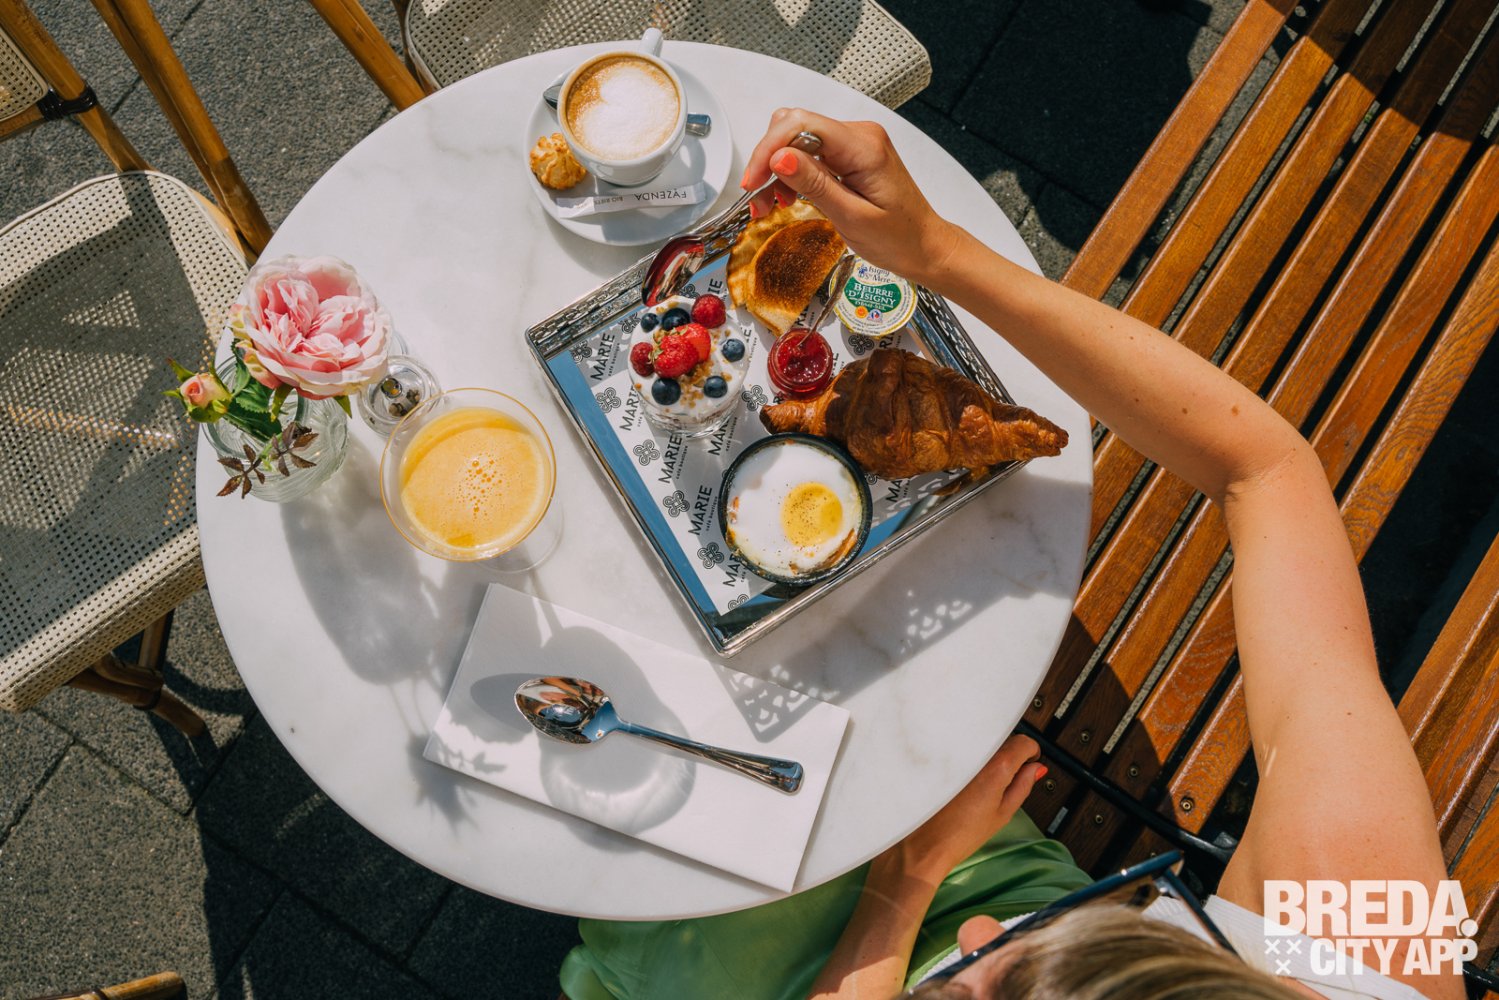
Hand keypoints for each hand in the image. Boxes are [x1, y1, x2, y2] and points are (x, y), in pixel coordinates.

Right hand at [741, 108, 960, 285]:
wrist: (924, 246)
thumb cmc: (899, 237)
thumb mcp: (852, 217)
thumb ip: (814, 184)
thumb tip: (780, 157)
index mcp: (863, 146)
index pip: (801, 125)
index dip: (769, 149)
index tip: (754, 181)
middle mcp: (859, 136)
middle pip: (794, 127)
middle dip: (768, 160)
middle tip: (757, 197)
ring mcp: (854, 143)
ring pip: (797, 141)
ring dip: (776, 170)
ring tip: (769, 204)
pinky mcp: (849, 155)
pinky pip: (810, 153)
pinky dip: (791, 174)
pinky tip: (786, 197)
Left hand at [882, 734, 1045, 884]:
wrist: (926, 841)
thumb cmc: (961, 833)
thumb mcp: (1004, 813)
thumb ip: (1023, 786)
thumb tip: (1035, 769)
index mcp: (996, 766)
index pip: (1024, 742)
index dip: (1031, 754)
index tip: (1029, 764)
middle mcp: (976, 753)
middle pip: (1004, 740)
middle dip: (1012, 756)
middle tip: (1006, 781)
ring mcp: (958, 752)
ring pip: (985, 743)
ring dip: (990, 757)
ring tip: (981, 786)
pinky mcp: (943, 757)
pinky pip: (965, 749)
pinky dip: (971, 760)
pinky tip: (965, 783)